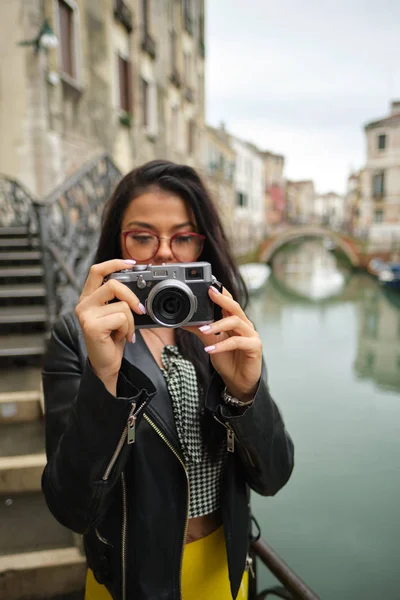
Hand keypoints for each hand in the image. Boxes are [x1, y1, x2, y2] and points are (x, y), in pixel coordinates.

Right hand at [75, 259, 145, 393]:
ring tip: (125, 332)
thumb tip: (139, 285)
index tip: (131, 263)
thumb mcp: (116, 314)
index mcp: (89, 297)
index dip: (114, 263)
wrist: (106, 364)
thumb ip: (120, 299)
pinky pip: (121, 318)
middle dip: (132, 297)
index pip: (97, 270)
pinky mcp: (92, 326)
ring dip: (131, 321)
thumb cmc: (112, 339)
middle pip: (113, 284)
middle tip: (140, 309)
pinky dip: (128, 329)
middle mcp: (83, 304)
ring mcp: (86, 315)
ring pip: (121, 305)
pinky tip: (121, 338)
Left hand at [185, 286, 261, 401]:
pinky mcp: (255, 347)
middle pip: (235, 307)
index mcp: (234, 321)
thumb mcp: (210, 342)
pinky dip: (223, 345)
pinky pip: (238, 342)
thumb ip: (201, 330)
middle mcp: (244, 325)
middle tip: (210, 293)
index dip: (220, 293)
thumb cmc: (228, 360)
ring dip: (218, 325)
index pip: (229, 302)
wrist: (238, 382)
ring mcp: (251, 335)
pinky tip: (210, 350)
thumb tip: (185, 321)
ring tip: (203, 330)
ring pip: (235, 322)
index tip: (208, 285)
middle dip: (222, 299)